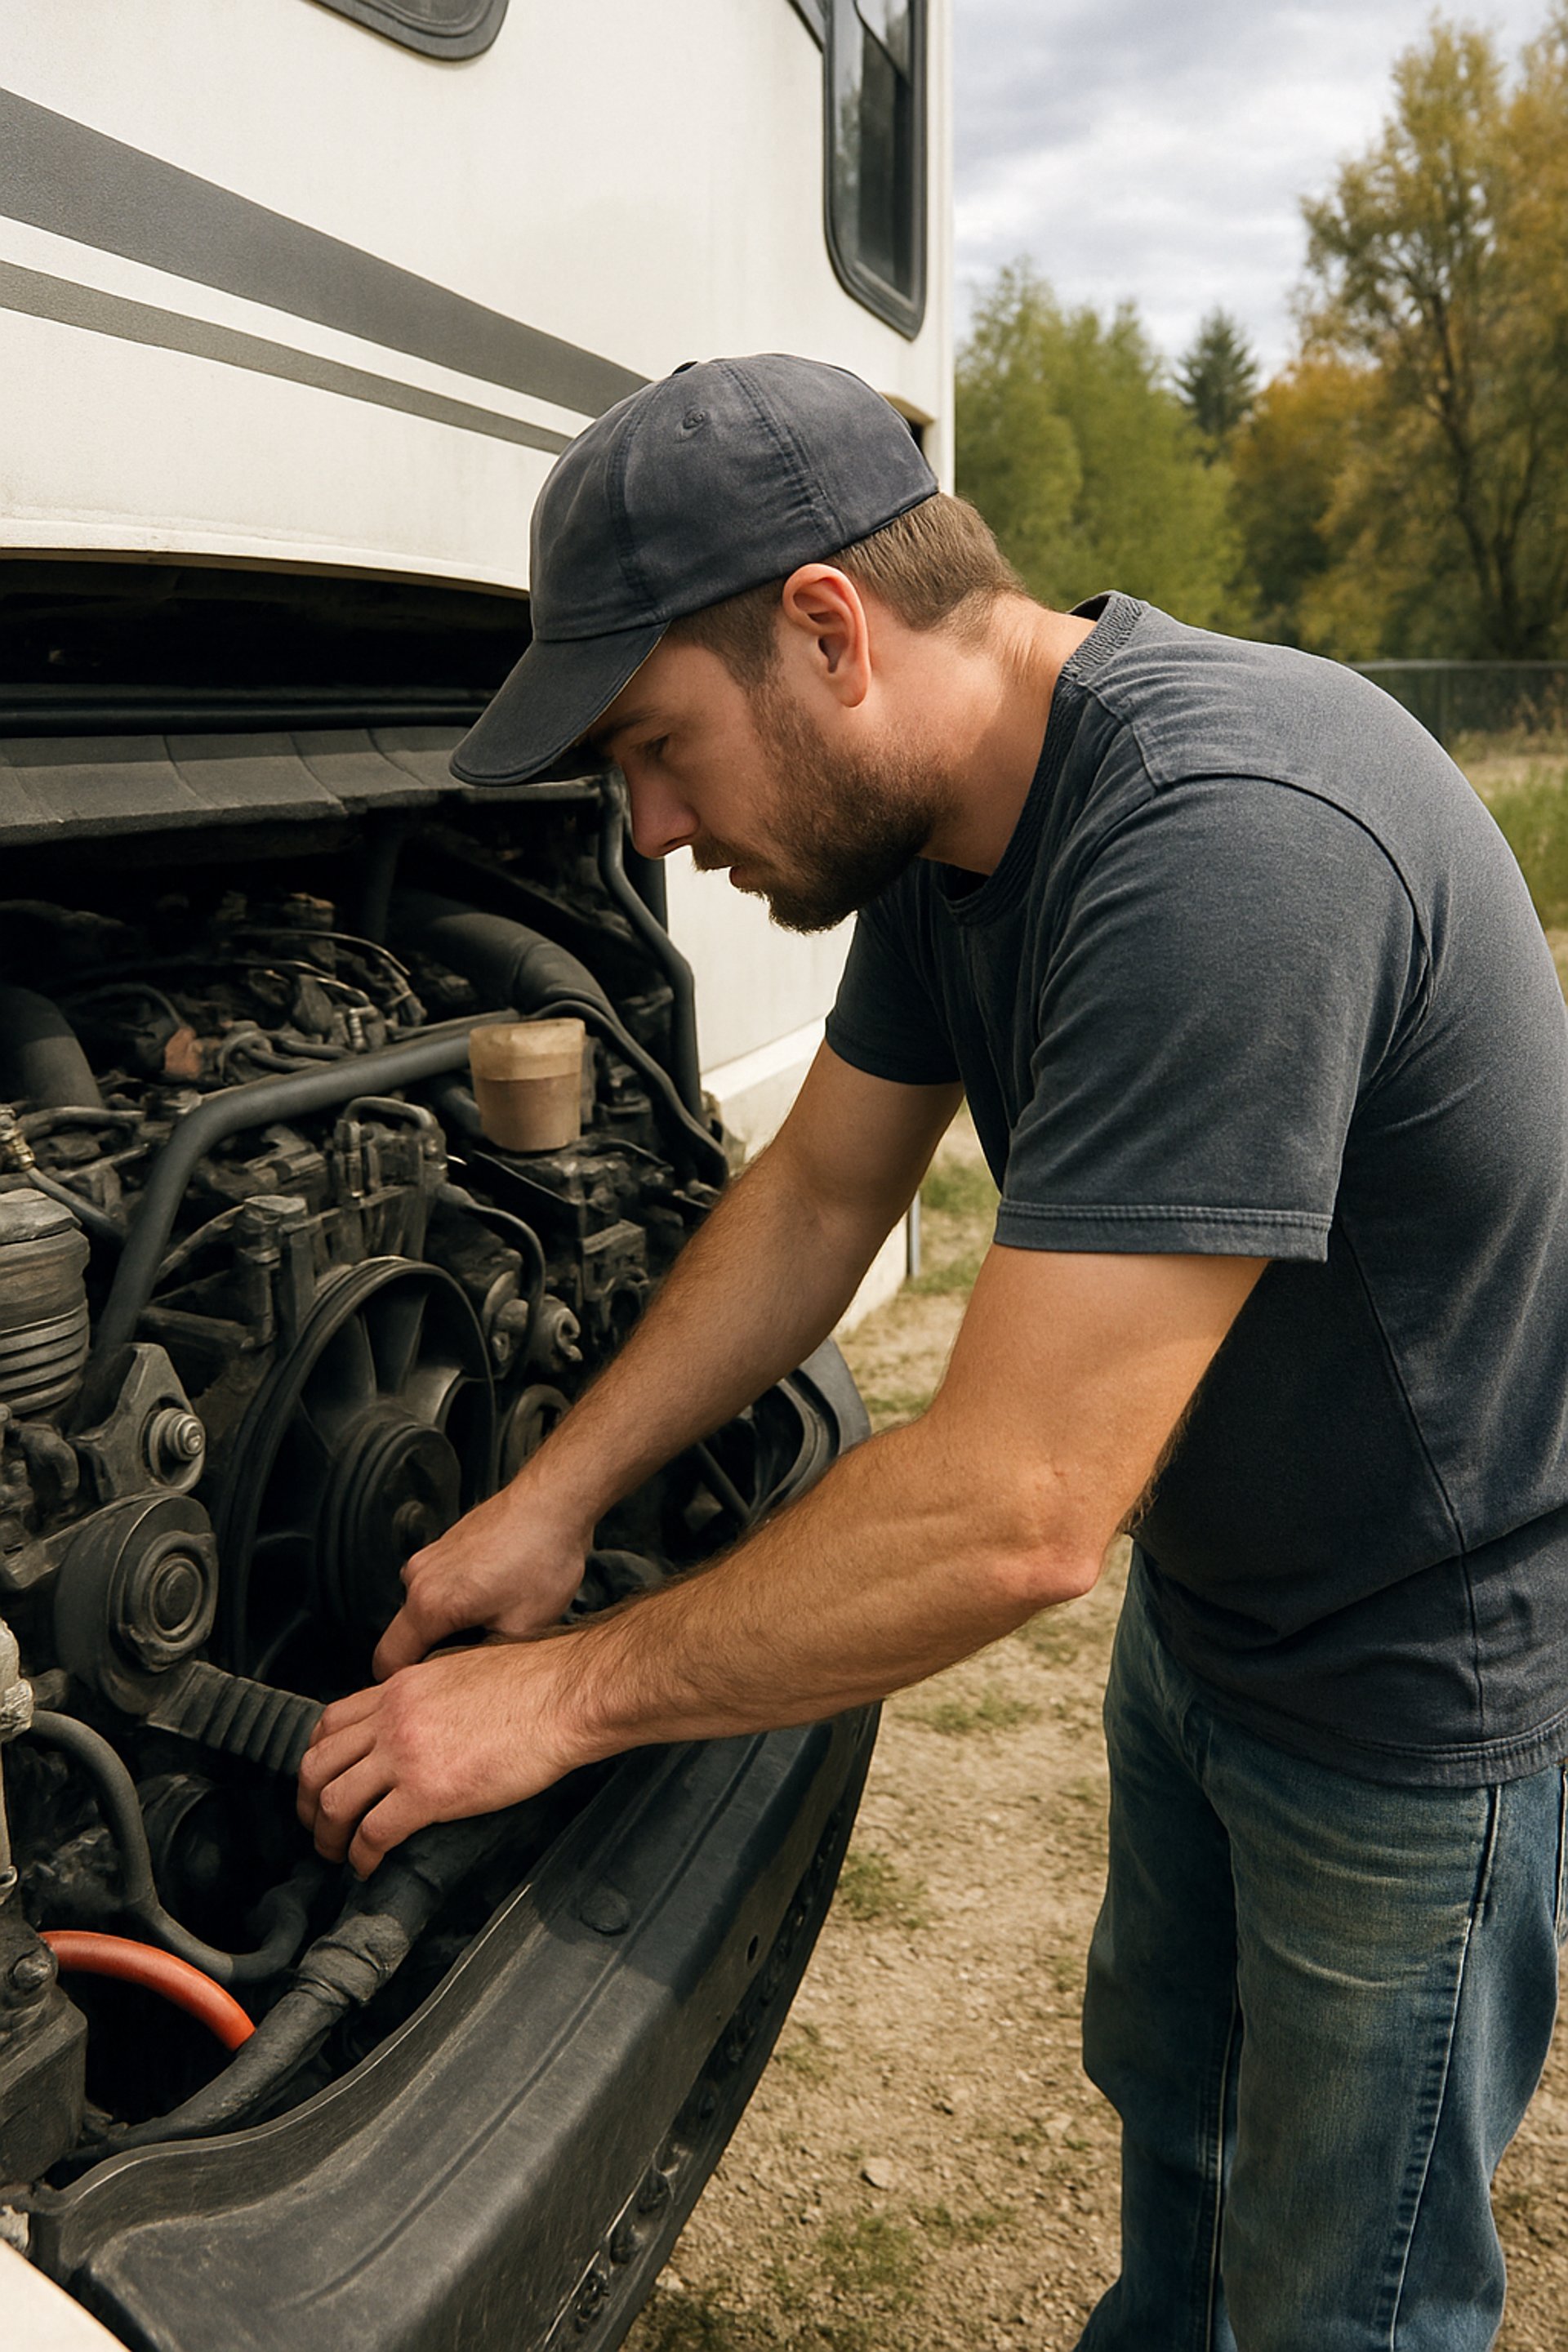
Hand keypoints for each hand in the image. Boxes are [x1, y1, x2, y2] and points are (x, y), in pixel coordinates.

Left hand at [297, 1639, 592, 1875]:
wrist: (564, 1695)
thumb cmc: (534, 1683)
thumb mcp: (462, 1672)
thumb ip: (428, 1695)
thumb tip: (423, 1720)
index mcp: (401, 1687)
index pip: (331, 1722)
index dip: (317, 1758)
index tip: (322, 1780)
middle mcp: (392, 1718)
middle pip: (318, 1764)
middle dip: (307, 1802)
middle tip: (316, 1825)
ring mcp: (407, 1755)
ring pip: (334, 1801)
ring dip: (327, 1836)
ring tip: (337, 1854)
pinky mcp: (429, 1793)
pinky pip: (373, 1833)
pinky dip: (361, 1857)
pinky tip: (369, 1866)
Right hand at [372, 1482, 590, 1679]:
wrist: (554, 1503)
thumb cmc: (542, 1558)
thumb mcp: (522, 1628)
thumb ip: (485, 1662)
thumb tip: (472, 1681)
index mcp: (428, 1605)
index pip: (387, 1663)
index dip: (403, 1690)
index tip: (427, 1701)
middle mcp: (417, 1579)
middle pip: (406, 1636)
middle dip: (432, 1656)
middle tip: (471, 1667)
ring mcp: (428, 1558)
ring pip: (423, 1611)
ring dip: (446, 1626)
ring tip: (490, 1628)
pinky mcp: (444, 1546)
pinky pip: (437, 1588)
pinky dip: (455, 1602)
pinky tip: (493, 1601)